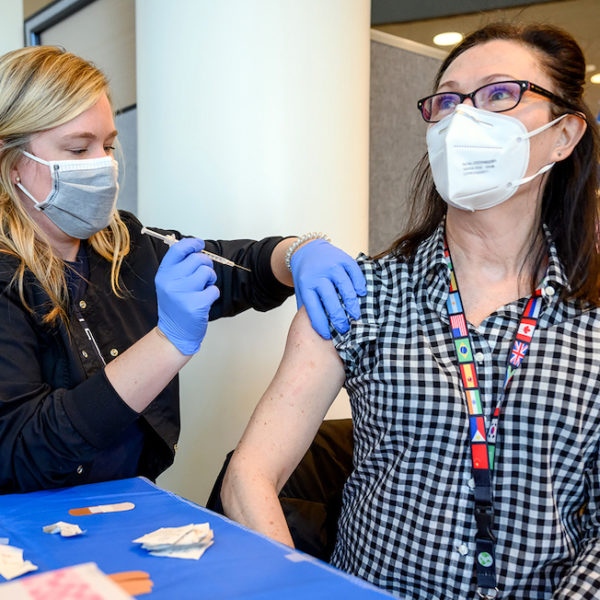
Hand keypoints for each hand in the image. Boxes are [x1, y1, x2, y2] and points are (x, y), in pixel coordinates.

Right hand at [155, 238, 220, 354]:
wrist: (174, 332)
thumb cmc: (175, 306)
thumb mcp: (169, 283)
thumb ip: (179, 266)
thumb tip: (195, 248)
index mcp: (163, 274)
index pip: (178, 249)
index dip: (192, 243)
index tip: (200, 244)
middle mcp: (170, 282)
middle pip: (197, 259)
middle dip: (206, 265)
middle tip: (204, 276)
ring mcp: (182, 294)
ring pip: (207, 273)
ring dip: (210, 279)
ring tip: (203, 288)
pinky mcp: (195, 305)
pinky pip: (213, 290)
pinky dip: (213, 294)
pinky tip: (204, 301)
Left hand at [290, 239, 365, 338]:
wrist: (307, 250)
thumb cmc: (307, 277)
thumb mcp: (302, 292)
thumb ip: (307, 308)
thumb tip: (316, 332)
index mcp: (306, 284)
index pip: (313, 308)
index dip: (321, 324)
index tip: (328, 335)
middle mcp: (318, 274)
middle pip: (330, 299)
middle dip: (338, 318)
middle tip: (344, 329)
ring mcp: (331, 265)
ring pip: (344, 286)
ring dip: (351, 304)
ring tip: (355, 316)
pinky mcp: (343, 258)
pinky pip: (354, 273)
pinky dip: (359, 284)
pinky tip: (361, 295)